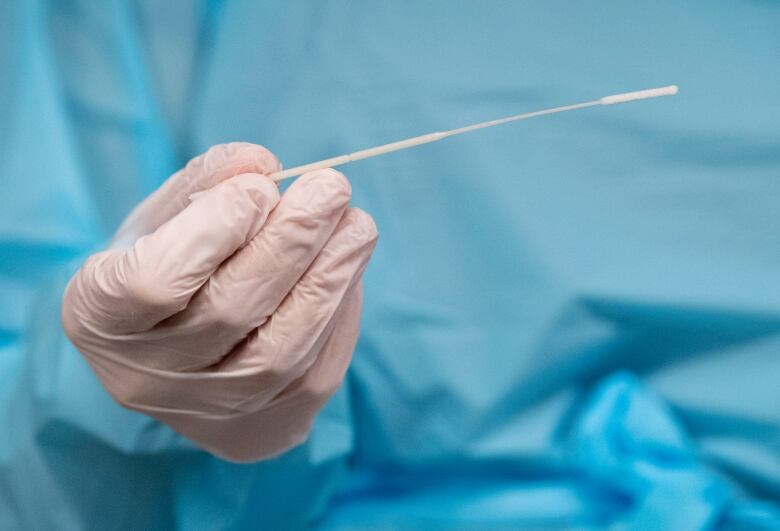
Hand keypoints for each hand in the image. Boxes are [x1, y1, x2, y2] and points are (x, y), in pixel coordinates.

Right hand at [62, 143, 376, 461]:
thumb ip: (207, 184)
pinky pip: (316, 373)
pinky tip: (348, 269)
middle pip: (229, 312)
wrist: (172, 353)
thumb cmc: (165, 264)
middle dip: (292, 242)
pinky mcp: (262, 430)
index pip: (156, 281)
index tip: (263, 186)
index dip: (216, 229)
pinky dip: (341, 314)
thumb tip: (263, 165)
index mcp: (100, 316)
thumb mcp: (166, 216)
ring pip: (281, 353)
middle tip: (332, 188)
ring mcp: (207, 412)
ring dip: (331, 280)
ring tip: (358, 226)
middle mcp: (148, 378)